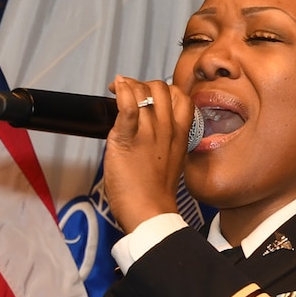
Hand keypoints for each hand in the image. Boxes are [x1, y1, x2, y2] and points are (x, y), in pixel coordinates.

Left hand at [101, 74, 195, 232]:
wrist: (150, 212)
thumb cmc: (156, 193)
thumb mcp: (171, 161)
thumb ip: (165, 141)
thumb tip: (150, 130)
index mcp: (180, 134)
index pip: (180, 97)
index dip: (164, 89)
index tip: (149, 95)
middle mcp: (167, 128)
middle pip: (161, 88)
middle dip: (143, 84)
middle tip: (128, 92)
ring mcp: (148, 132)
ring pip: (143, 93)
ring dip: (128, 86)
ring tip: (117, 90)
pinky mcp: (127, 139)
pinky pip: (127, 106)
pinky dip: (121, 92)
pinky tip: (115, 88)